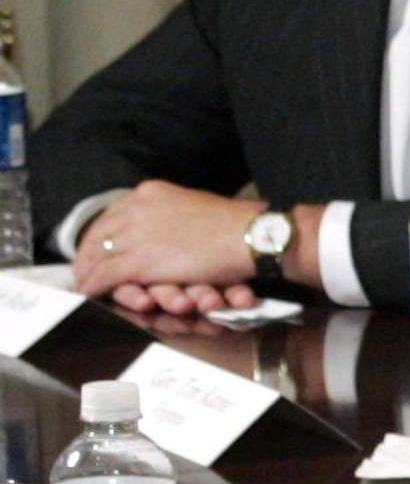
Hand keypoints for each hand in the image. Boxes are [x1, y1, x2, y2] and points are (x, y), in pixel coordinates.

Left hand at [74, 182, 271, 306]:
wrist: (253, 236)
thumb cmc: (237, 226)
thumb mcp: (195, 207)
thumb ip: (172, 215)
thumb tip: (163, 228)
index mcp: (151, 192)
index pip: (113, 213)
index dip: (101, 233)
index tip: (97, 246)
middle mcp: (137, 208)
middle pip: (100, 233)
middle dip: (88, 253)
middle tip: (83, 267)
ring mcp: (136, 233)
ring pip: (98, 255)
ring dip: (87, 271)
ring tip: (83, 281)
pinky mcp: (139, 261)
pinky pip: (104, 275)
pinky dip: (93, 285)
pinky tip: (87, 291)